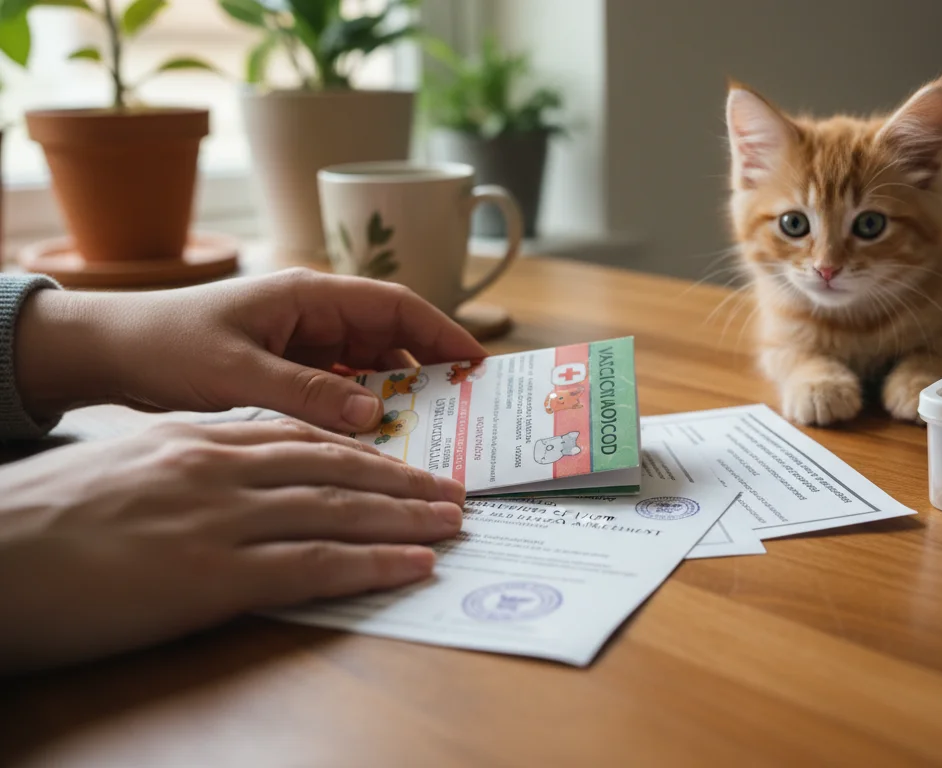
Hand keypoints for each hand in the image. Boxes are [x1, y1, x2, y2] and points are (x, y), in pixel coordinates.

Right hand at [0, 418, 463, 674]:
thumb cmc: (43, 521)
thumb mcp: (126, 470)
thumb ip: (188, 466)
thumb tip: (236, 478)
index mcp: (197, 440)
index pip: (300, 436)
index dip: (362, 449)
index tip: (403, 460)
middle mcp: (219, 468)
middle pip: (336, 466)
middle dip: (402, 480)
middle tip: (454, 490)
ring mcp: (220, 518)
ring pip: (339, 508)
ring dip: (407, 516)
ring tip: (454, 522)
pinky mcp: (214, 574)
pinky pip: (316, 564)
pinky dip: (374, 562)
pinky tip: (415, 563)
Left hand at [15, 268, 486, 432]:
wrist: (106, 353)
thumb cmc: (163, 345)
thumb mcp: (236, 372)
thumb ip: (306, 393)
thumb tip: (374, 415)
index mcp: (307, 295)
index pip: (395, 306)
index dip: (442, 330)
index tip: (478, 362)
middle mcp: (312, 314)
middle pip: (391, 337)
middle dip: (428, 369)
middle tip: (463, 408)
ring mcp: (302, 342)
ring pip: (369, 367)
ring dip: (395, 394)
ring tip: (427, 430)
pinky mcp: (287, 369)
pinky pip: (341, 389)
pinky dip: (361, 410)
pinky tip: (374, 438)